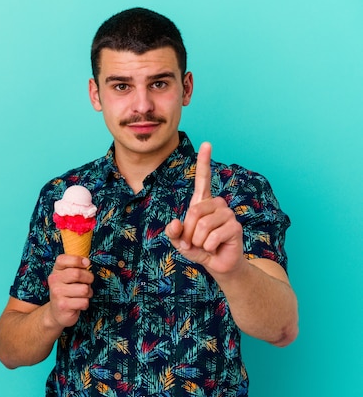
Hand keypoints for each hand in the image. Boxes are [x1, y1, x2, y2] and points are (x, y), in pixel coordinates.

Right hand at [47, 254, 93, 327]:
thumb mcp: (68, 276)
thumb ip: (75, 267)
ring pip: (84, 289)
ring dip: (88, 293)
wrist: (57, 312)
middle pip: (77, 274)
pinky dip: (85, 304)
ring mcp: (57, 293)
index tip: (86, 263)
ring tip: (82, 295)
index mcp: (56, 271)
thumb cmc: (67, 291)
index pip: (62, 259)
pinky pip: (84, 302)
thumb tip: (86, 261)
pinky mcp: (63, 306)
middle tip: (88, 282)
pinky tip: (78, 304)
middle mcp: (54, 280)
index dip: (77, 259)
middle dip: (89, 278)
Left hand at [165, 142, 244, 276]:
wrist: (217, 264)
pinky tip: (214, 248)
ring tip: (204, 245)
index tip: (207, 143)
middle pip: (194, 212)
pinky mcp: (235, 227)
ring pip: (202, 225)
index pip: (203, 179)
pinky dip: (207, 247)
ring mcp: (228, 214)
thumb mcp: (179, 241)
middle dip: (188, 232)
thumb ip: (173, 232)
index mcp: (202, 202)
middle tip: (193, 241)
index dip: (204, 162)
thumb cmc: (198, 249)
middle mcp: (217, 204)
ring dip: (197, 241)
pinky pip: (212, 236)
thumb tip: (175, 224)